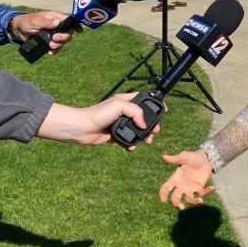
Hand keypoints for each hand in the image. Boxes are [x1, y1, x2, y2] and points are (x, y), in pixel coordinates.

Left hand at [9, 11, 78, 53]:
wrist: (18, 30)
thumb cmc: (27, 22)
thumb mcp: (36, 21)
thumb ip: (47, 22)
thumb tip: (58, 22)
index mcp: (55, 18)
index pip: (70, 20)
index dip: (76, 25)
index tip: (79, 31)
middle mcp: (57, 26)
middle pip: (68, 33)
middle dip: (63, 38)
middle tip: (54, 39)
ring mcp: (54, 34)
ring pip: (63, 42)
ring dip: (58, 45)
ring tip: (50, 46)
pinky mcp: (50, 42)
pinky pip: (57, 48)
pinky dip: (55, 51)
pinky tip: (49, 52)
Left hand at [36, 93, 160, 149]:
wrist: (83, 128)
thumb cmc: (99, 114)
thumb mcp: (120, 106)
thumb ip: (136, 112)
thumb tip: (144, 125)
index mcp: (126, 101)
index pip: (144, 99)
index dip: (155, 103)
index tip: (164, 110)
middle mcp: (124, 112)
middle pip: (144, 117)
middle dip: (152, 124)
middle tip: (156, 130)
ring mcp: (121, 124)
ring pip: (138, 130)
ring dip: (144, 136)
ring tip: (147, 141)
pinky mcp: (116, 136)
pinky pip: (128, 140)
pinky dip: (132, 144)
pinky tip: (132, 147)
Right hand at [159, 150, 214, 209]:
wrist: (205, 158)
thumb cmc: (193, 157)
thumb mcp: (184, 157)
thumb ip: (175, 159)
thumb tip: (164, 156)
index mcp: (175, 178)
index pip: (165, 188)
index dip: (162, 194)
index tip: (163, 200)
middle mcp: (181, 186)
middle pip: (175, 198)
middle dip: (177, 204)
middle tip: (181, 207)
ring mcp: (190, 189)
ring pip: (189, 199)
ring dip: (194, 202)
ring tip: (200, 201)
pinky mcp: (199, 188)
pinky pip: (202, 193)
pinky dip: (207, 192)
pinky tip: (212, 187)